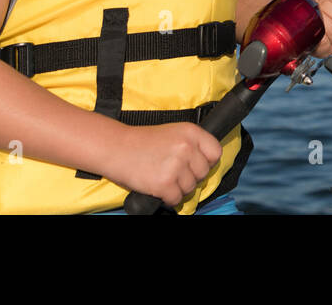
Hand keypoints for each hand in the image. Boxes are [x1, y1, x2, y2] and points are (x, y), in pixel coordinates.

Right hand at [108, 122, 224, 207]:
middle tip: (173, 172)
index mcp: (191, 132)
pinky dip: (167, 198)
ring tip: (162, 177)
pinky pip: (176, 199)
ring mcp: (176, 165)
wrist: (115, 148)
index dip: (207, 161)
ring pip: (190, 188)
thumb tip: (207, 163)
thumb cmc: (142, 142)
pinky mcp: (164, 183)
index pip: (215, 152)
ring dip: (178, 188)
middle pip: (203, 173)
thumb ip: (192, 144)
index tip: (195, 164)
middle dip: (190, 177)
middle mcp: (186, 147)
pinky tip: (157, 187)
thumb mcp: (173, 132)